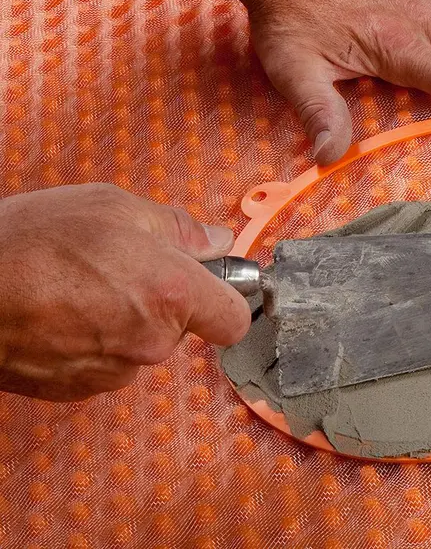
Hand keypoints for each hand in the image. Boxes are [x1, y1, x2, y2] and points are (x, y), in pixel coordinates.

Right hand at [0, 184, 250, 400]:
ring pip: (141, 345)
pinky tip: (60, 314)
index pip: (234, 319)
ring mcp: (113, 370)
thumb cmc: (29, 244)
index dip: (225, 299)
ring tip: (78, 288)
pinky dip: (91, 342)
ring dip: (123, 321)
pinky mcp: (78, 389)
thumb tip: (213, 242)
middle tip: (120, 268)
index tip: (211, 284)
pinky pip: (104, 363)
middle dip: (162, 300)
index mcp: (171, 294)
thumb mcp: (112, 207)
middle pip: (183, 327)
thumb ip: (176, 227)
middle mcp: (150, 341)